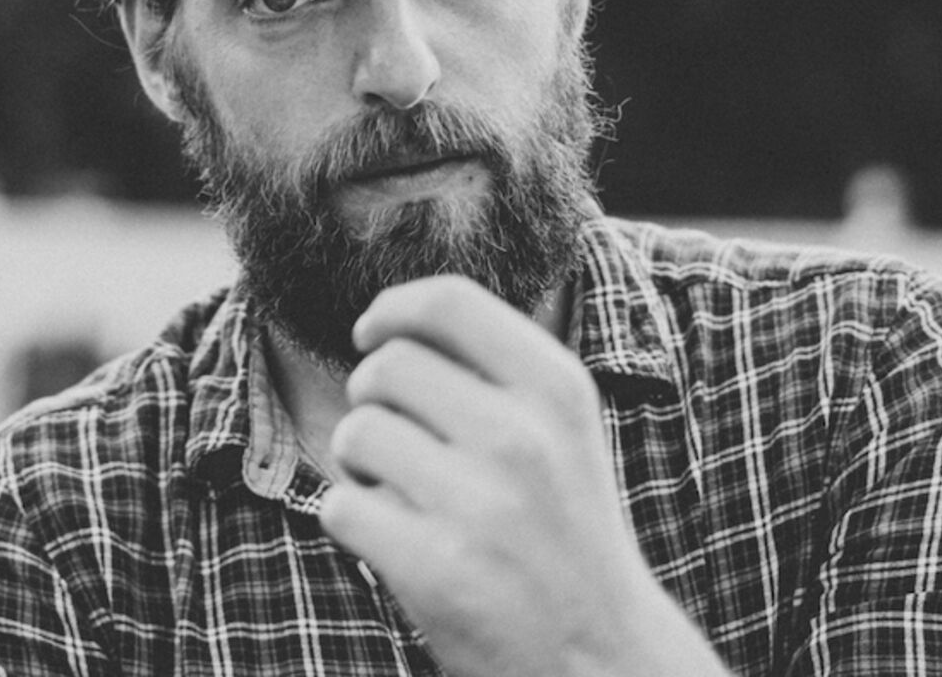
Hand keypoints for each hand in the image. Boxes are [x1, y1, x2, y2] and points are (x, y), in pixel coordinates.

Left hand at [317, 275, 728, 676]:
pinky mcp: (438, 569)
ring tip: (403, 494)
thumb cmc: (561, 526)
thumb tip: (388, 319)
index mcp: (558, 389)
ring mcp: (482, 505)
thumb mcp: (560, 428)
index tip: (373, 334)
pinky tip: (397, 542)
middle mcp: (524, 438)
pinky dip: (353, 524)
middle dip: (372, 398)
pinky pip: (340, 507)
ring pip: (355, 433)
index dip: (392, 309)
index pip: (449, 300)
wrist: (601, 653)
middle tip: (401, 442)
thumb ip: (491, 365)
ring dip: (359, 464)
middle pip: (386, 365)